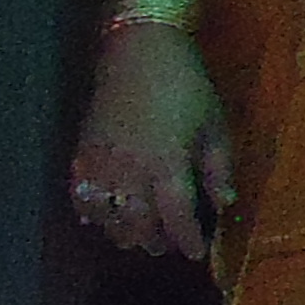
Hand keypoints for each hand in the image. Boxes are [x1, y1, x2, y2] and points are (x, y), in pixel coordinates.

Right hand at [72, 28, 233, 261]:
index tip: (197, 253)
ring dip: (124, 232)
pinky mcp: (82, 153)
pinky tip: (102, 218)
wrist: (139, 51)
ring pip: (107, 216)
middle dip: (155, 241)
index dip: (187, 239)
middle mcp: (129, 171)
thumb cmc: (186, 86)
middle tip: (169, 246)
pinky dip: (91, 213)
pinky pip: (80, 196)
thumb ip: (218, 168)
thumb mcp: (214, 125)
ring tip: (140, 236)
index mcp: (167, 165)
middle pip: (138, 224)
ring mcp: (101, 164)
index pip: (177, 217)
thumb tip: (224, 203)